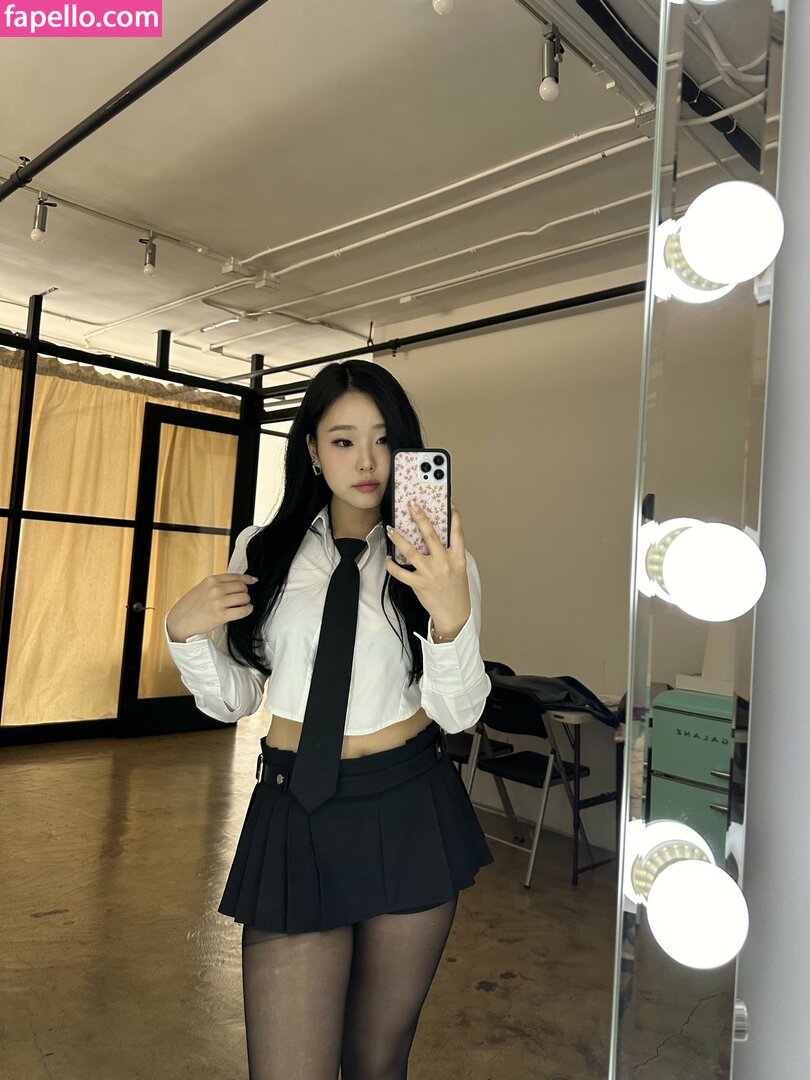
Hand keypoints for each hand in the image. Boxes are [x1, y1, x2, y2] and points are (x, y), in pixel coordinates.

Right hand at [166, 572, 258, 641]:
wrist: (179, 621)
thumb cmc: (190, 606)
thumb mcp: (202, 588)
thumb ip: (217, 585)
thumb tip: (237, 583)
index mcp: (211, 580)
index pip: (235, 576)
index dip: (247, 579)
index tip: (253, 580)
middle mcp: (215, 589)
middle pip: (242, 587)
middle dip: (244, 592)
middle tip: (241, 598)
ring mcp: (218, 602)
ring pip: (244, 598)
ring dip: (246, 602)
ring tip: (242, 605)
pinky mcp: (221, 616)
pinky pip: (243, 611)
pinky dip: (248, 610)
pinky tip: (246, 610)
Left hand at [385, 500, 470, 634]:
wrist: (455, 613)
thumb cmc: (456, 589)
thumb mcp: (459, 567)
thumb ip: (450, 552)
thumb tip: (434, 535)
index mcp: (457, 557)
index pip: (457, 532)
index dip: (454, 515)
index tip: (449, 503)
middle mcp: (444, 563)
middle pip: (431, 536)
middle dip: (420, 519)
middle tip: (412, 506)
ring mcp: (431, 574)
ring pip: (411, 552)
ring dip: (399, 539)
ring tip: (391, 529)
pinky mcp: (419, 584)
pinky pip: (401, 573)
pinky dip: (392, 566)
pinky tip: (388, 558)